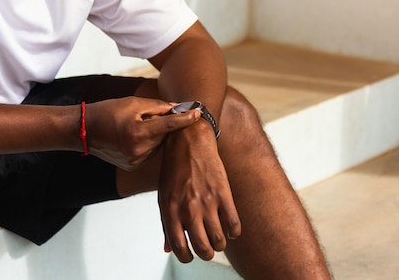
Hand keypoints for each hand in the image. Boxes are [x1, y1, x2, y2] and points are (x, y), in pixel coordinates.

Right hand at [84, 97, 199, 170]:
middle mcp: (139, 150)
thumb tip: (178, 108)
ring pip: (159, 145)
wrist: (84, 131)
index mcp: (138, 133)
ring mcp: (136, 161)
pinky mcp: (133, 166)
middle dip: (166, 124)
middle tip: (159, 114)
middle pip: (165, 136)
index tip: (198, 113)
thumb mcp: (133, 103)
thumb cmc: (108, 111)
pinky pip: (150, 152)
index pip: (169, 125)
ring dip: (157, 135)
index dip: (185, 118)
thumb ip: (158, 107)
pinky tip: (136, 136)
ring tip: (140, 125)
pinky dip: (149, 143)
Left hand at [158, 121, 241, 261]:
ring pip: (220, 241)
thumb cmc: (174, 170)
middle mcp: (188, 209)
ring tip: (219, 238)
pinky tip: (231, 229)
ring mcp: (207, 201)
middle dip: (207, 253)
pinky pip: (234, 224)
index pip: (179, 248)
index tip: (191, 256)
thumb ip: (166, 224)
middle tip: (208, 248)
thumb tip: (167, 249)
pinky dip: (234, 232)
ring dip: (221, 244)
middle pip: (203, 248)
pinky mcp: (223, 193)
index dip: (186, 257)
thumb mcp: (164, 196)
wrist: (189, 142)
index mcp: (171, 210)